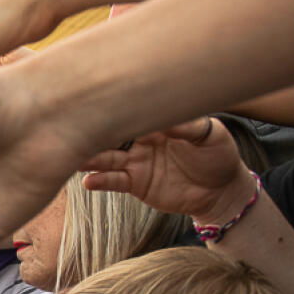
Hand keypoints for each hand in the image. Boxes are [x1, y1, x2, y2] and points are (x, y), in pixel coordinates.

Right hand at [80, 116, 250, 222]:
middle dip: (93, 131)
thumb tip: (161, 120)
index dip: (114, 108)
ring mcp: (135, 162)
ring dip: (89, 157)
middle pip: (111, 134)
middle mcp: (140, 140)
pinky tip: (88, 181)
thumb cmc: (218, 156)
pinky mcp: (135, 183)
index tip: (98, 102)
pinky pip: (114, 181)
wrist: (221, 191)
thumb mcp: (210, 135)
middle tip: (72, 127)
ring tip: (75, 156)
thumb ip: (186, 126)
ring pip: (106, 158)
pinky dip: (100, 181)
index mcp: (156, 123)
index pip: (130, 113)